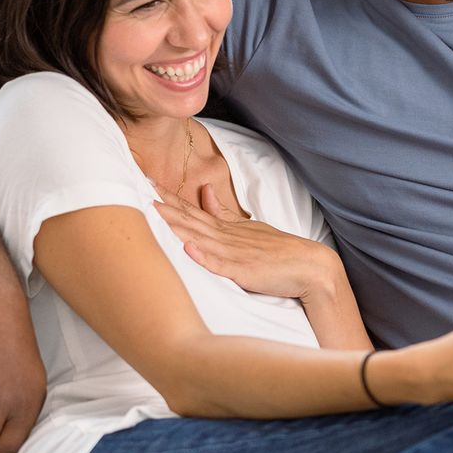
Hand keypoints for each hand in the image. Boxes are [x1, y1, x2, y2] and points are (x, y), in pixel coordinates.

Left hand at [153, 183, 341, 301]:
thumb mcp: (247, 228)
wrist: (310, 266)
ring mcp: (235, 253)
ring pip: (200, 237)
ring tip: (156, 212)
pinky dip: (204, 257)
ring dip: (177, 225)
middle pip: (191, 218)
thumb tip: (203, 191)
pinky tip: (188, 249)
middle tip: (142, 187)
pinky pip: (220, 265)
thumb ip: (223, 212)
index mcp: (227, 229)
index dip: (170, 197)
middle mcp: (227, 237)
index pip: (193, 210)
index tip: (148, 181)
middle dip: (166, 204)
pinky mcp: (244, 271)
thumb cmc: (277, 251)